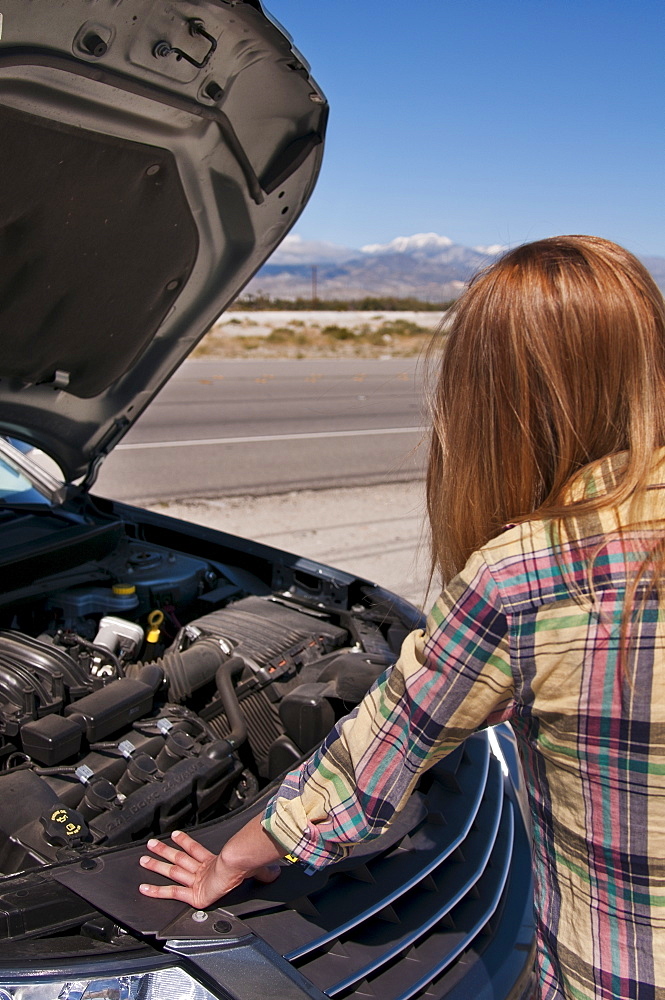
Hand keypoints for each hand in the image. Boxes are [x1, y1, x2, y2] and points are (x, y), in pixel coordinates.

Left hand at [139, 820, 282, 908]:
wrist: (240, 860)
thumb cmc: (248, 861)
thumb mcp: (258, 868)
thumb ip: (265, 872)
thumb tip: (278, 871)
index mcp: (216, 863)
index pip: (197, 851)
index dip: (186, 843)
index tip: (177, 835)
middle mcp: (203, 869)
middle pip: (180, 859)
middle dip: (165, 852)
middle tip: (152, 845)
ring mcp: (196, 879)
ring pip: (172, 870)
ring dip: (157, 864)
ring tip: (144, 858)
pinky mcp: (192, 891)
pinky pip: (171, 892)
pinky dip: (157, 890)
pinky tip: (144, 888)